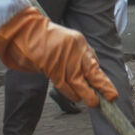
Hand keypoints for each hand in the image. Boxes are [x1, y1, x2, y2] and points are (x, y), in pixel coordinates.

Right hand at [0, 8, 114, 105]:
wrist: (24, 32)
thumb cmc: (44, 39)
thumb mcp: (68, 43)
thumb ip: (79, 56)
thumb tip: (90, 74)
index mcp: (79, 42)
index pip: (95, 63)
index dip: (103, 80)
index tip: (111, 92)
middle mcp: (74, 50)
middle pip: (93, 72)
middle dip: (102, 87)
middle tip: (108, 98)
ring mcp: (63, 59)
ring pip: (79, 82)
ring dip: (86, 95)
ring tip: (92, 102)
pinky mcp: (52, 67)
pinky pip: (64, 85)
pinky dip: (71, 94)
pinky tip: (76, 97)